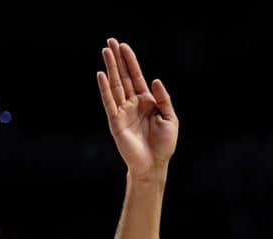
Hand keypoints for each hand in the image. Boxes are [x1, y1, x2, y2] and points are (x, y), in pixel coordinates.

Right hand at [97, 38, 177, 176]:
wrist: (154, 164)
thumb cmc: (164, 144)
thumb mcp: (170, 119)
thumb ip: (163, 99)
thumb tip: (154, 80)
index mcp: (147, 102)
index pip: (137, 77)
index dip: (131, 62)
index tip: (124, 46)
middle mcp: (133, 103)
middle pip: (124, 77)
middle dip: (118, 59)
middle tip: (110, 41)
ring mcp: (123, 111)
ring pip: (115, 85)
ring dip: (110, 68)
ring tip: (105, 51)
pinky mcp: (115, 121)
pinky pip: (109, 101)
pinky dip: (105, 88)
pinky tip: (102, 74)